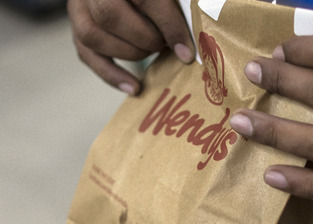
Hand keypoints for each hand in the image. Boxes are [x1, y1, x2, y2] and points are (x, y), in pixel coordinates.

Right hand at [68, 0, 193, 94]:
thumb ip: (176, 6)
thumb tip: (196, 35)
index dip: (168, 25)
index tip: (186, 50)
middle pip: (111, 15)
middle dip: (146, 39)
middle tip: (165, 45)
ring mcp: (79, 6)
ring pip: (93, 36)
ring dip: (131, 53)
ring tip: (152, 51)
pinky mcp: (77, 25)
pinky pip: (86, 54)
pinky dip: (112, 75)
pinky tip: (135, 87)